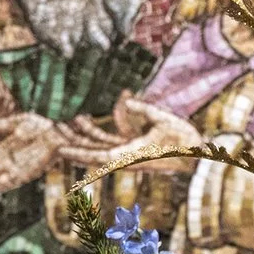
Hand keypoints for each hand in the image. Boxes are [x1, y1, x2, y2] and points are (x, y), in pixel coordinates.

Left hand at [55, 92, 203, 179]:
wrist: (199, 155)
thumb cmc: (184, 140)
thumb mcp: (165, 120)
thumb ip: (144, 109)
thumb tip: (126, 97)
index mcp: (131, 154)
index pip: (99, 155)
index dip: (79, 151)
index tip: (61, 149)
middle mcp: (127, 156)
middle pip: (93, 152)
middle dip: (74, 141)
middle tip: (55, 131)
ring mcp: (130, 153)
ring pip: (100, 144)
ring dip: (85, 134)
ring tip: (70, 118)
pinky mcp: (134, 148)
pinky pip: (113, 138)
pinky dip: (103, 128)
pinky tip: (97, 113)